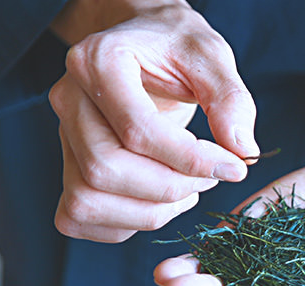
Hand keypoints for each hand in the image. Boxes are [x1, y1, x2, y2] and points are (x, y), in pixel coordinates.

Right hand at [49, 0, 258, 242]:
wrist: (146, 42)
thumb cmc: (176, 46)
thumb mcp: (211, 56)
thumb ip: (230, 99)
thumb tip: (242, 151)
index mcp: (98, 62)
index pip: (136, 130)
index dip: (190, 160)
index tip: (234, 167)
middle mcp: (69, 99)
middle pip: (104, 170)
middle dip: (169, 188)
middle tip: (211, 178)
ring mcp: (62, 135)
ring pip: (86, 200)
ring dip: (148, 212)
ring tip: (189, 190)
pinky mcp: (67, 164)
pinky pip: (77, 216)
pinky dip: (124, 224)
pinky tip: (161, 202)